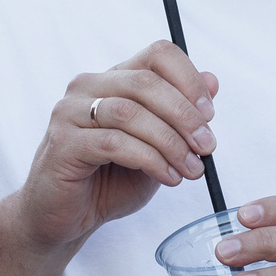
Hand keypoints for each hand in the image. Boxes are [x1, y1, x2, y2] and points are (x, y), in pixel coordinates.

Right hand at [13, 41, 217, 251]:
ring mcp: (69, 112)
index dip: (189, 79)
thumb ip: (179, 116)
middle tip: (207, 146)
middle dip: (185, 115)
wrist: (65, 221)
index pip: (157, 55)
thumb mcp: (157, 147)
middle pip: (146, 82)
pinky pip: (114, 143)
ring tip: (190, 169)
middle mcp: (88, 87)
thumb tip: (212, 81)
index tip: (209, 115)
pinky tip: (167, 177)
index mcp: (113, 80)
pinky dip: (149, 160)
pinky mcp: (63, 143)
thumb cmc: (108, 183)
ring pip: (130, 112)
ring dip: (170, 142)